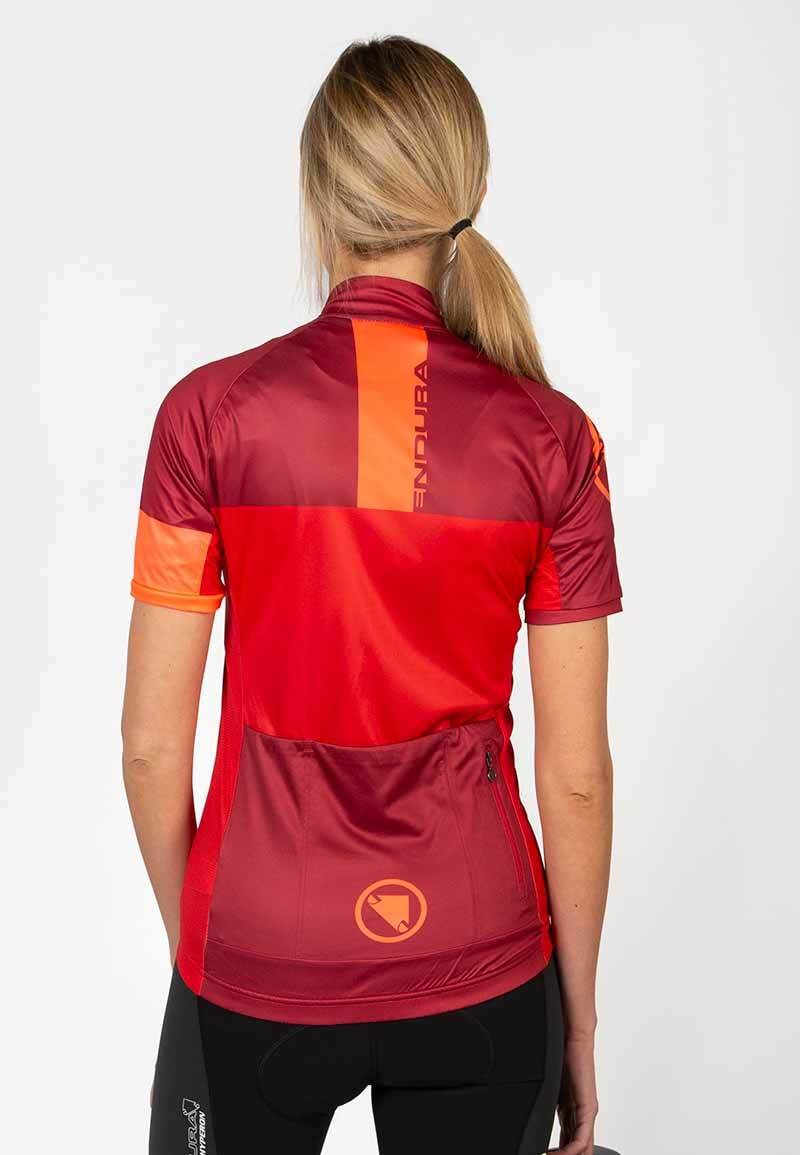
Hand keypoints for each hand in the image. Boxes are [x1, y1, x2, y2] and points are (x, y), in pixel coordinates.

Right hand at [549, 1034, 597, 1153]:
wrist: (572, 1036)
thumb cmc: (560, 1054)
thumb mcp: (546, 1085)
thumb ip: (539, 1099)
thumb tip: (520, 1100)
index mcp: (570, 1112)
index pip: (566, 1144)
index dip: (556, 1154)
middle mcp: (581, 1116)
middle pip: (576, 1150)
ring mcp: (586, 1113)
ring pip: (581, 1149)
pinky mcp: (588, 1108)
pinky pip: (581, 1140)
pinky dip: (570, 1152)